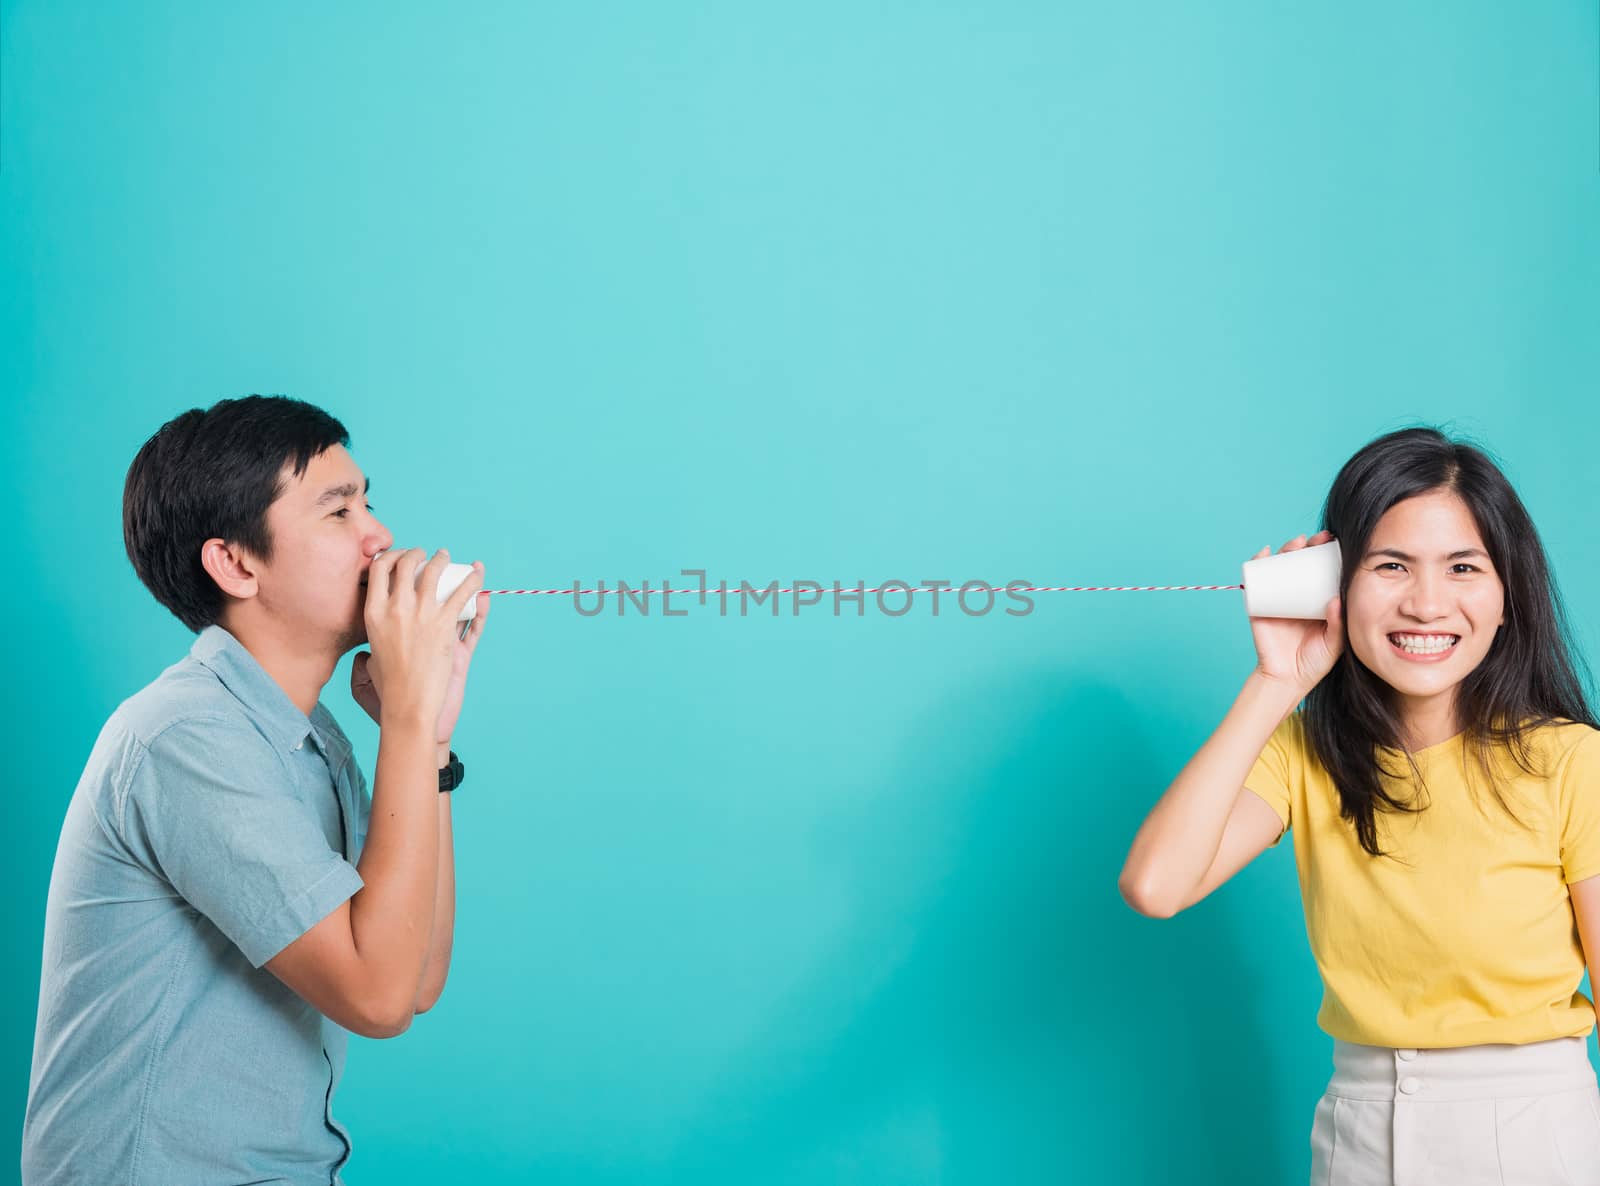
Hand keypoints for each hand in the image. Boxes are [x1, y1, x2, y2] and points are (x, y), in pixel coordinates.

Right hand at [352, 549, 484, 733]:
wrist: (409, 704)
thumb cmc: (391, 685)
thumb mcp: (372, 653)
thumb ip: (375, 634)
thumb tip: (378, 624)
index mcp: (374, 613)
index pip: (379, 569)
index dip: (390, 555)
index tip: (399, 555)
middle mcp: (396, 607)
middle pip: (405, 564)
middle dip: (415, 553)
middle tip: (424, 554)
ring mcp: (421, 613)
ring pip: (433, 571)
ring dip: (441, 559)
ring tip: (445, 556)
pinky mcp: (444, 624)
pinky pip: (463, 593)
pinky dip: (472, 580)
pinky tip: (477, 574)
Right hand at [1248, 530, 1343, 694]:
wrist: (1286, 679)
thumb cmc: (1314, 662)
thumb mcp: (1335, 643)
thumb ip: (1338, 624)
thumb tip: (1336, 599)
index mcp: (1317, 600)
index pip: (1322, 570)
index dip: (1328, 555)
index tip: (1336, 543)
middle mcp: (1297, 595)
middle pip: (1301, 563)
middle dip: (1308, 546)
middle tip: (1318, 540)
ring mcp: (1277, 598)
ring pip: (1279, 567)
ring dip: (1285, 549)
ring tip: (1295, 544)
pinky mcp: (1259, 604)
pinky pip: (1255, 580)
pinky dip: (1256, 563)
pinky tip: (1264, 553)